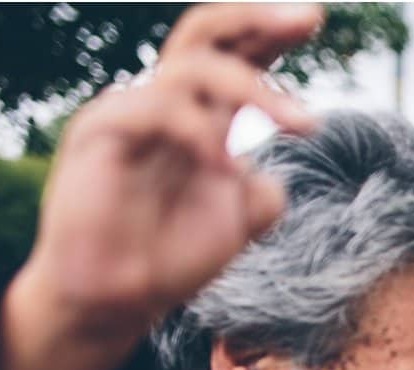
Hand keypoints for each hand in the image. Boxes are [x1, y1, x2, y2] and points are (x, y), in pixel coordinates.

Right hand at [15, 4, 320, 340]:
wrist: (120, 298)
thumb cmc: (171, 258)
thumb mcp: (237, 224)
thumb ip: (263, 196)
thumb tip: (272, 179)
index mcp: (201, 117)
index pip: (236, 56)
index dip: (271, 34)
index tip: (315, 20)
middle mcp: (166, 105)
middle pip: (206, 34)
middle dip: (259, 19)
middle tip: (311, 18)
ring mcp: (131, 113)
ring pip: (192, 68)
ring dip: (257, 91)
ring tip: (306, 126)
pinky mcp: (98, 133)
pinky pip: (153, 109)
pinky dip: (197, 133)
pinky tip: (225, 168)